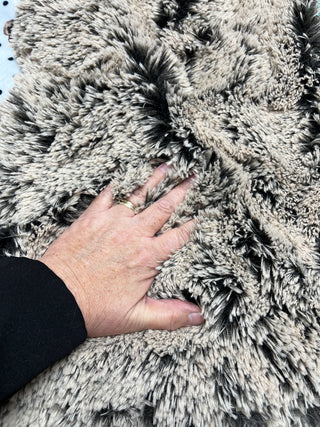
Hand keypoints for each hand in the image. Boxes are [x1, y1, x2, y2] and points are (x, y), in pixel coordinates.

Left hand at [39, 164, 203, 336]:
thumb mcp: (137, 317)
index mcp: (147, 257)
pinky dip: (118, 185)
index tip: (203, 213)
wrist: (56, 297)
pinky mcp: (92, 218)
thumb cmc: (93, 308)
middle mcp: (133, 235)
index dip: (194, 223)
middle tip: (193, 178)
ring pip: (139, 196)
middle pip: (164, 208)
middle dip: (182, 191)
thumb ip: (170, 315)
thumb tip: (197, 317)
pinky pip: (108, 195)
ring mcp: (112, 223)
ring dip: (154, 180)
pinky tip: (124, 176)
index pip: (179, 235)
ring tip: (167, 167)